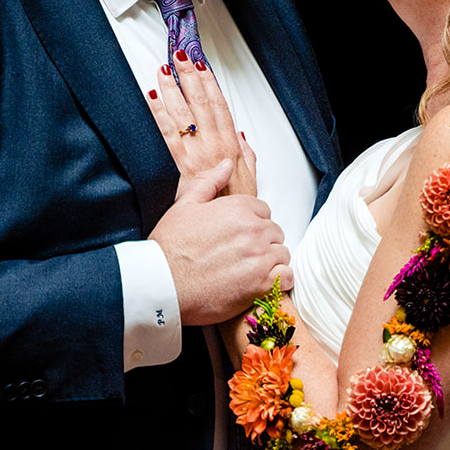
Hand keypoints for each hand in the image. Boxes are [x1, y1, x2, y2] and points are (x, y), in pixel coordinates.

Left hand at [146, 51, 257, 196]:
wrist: (223, 228)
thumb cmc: (235, 205)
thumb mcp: (250, 178)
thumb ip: (246, 154)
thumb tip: (239, 135)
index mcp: (230, 145)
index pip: (219, 105)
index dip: (210, 83)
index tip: (202, 65)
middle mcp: (213, 145)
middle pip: (200, 102)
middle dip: (189, 77)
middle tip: (179, 56)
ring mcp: (194, 154)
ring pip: (182, 113)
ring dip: (172, 89)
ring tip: (163, 70)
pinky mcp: (178, 165)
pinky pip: (166, 134)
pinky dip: (158, 114)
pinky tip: (152, 99)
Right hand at [150, 158, 291, 324]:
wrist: (161, 284)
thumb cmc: (169, 247)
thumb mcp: (184, 204)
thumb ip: (209, 181)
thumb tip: (227, 164)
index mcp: (238, 207)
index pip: (262, 210)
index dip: (250, 223)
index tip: (237, 236)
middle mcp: (253, 230)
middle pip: (274, 231)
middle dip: (261, 241)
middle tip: (240, 254)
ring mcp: (260, 258)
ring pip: (281, 253)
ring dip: (269, 261)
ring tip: (247, 270)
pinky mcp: (262, 284)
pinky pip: (287, 277)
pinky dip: (279, 280)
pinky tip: (261, 282)